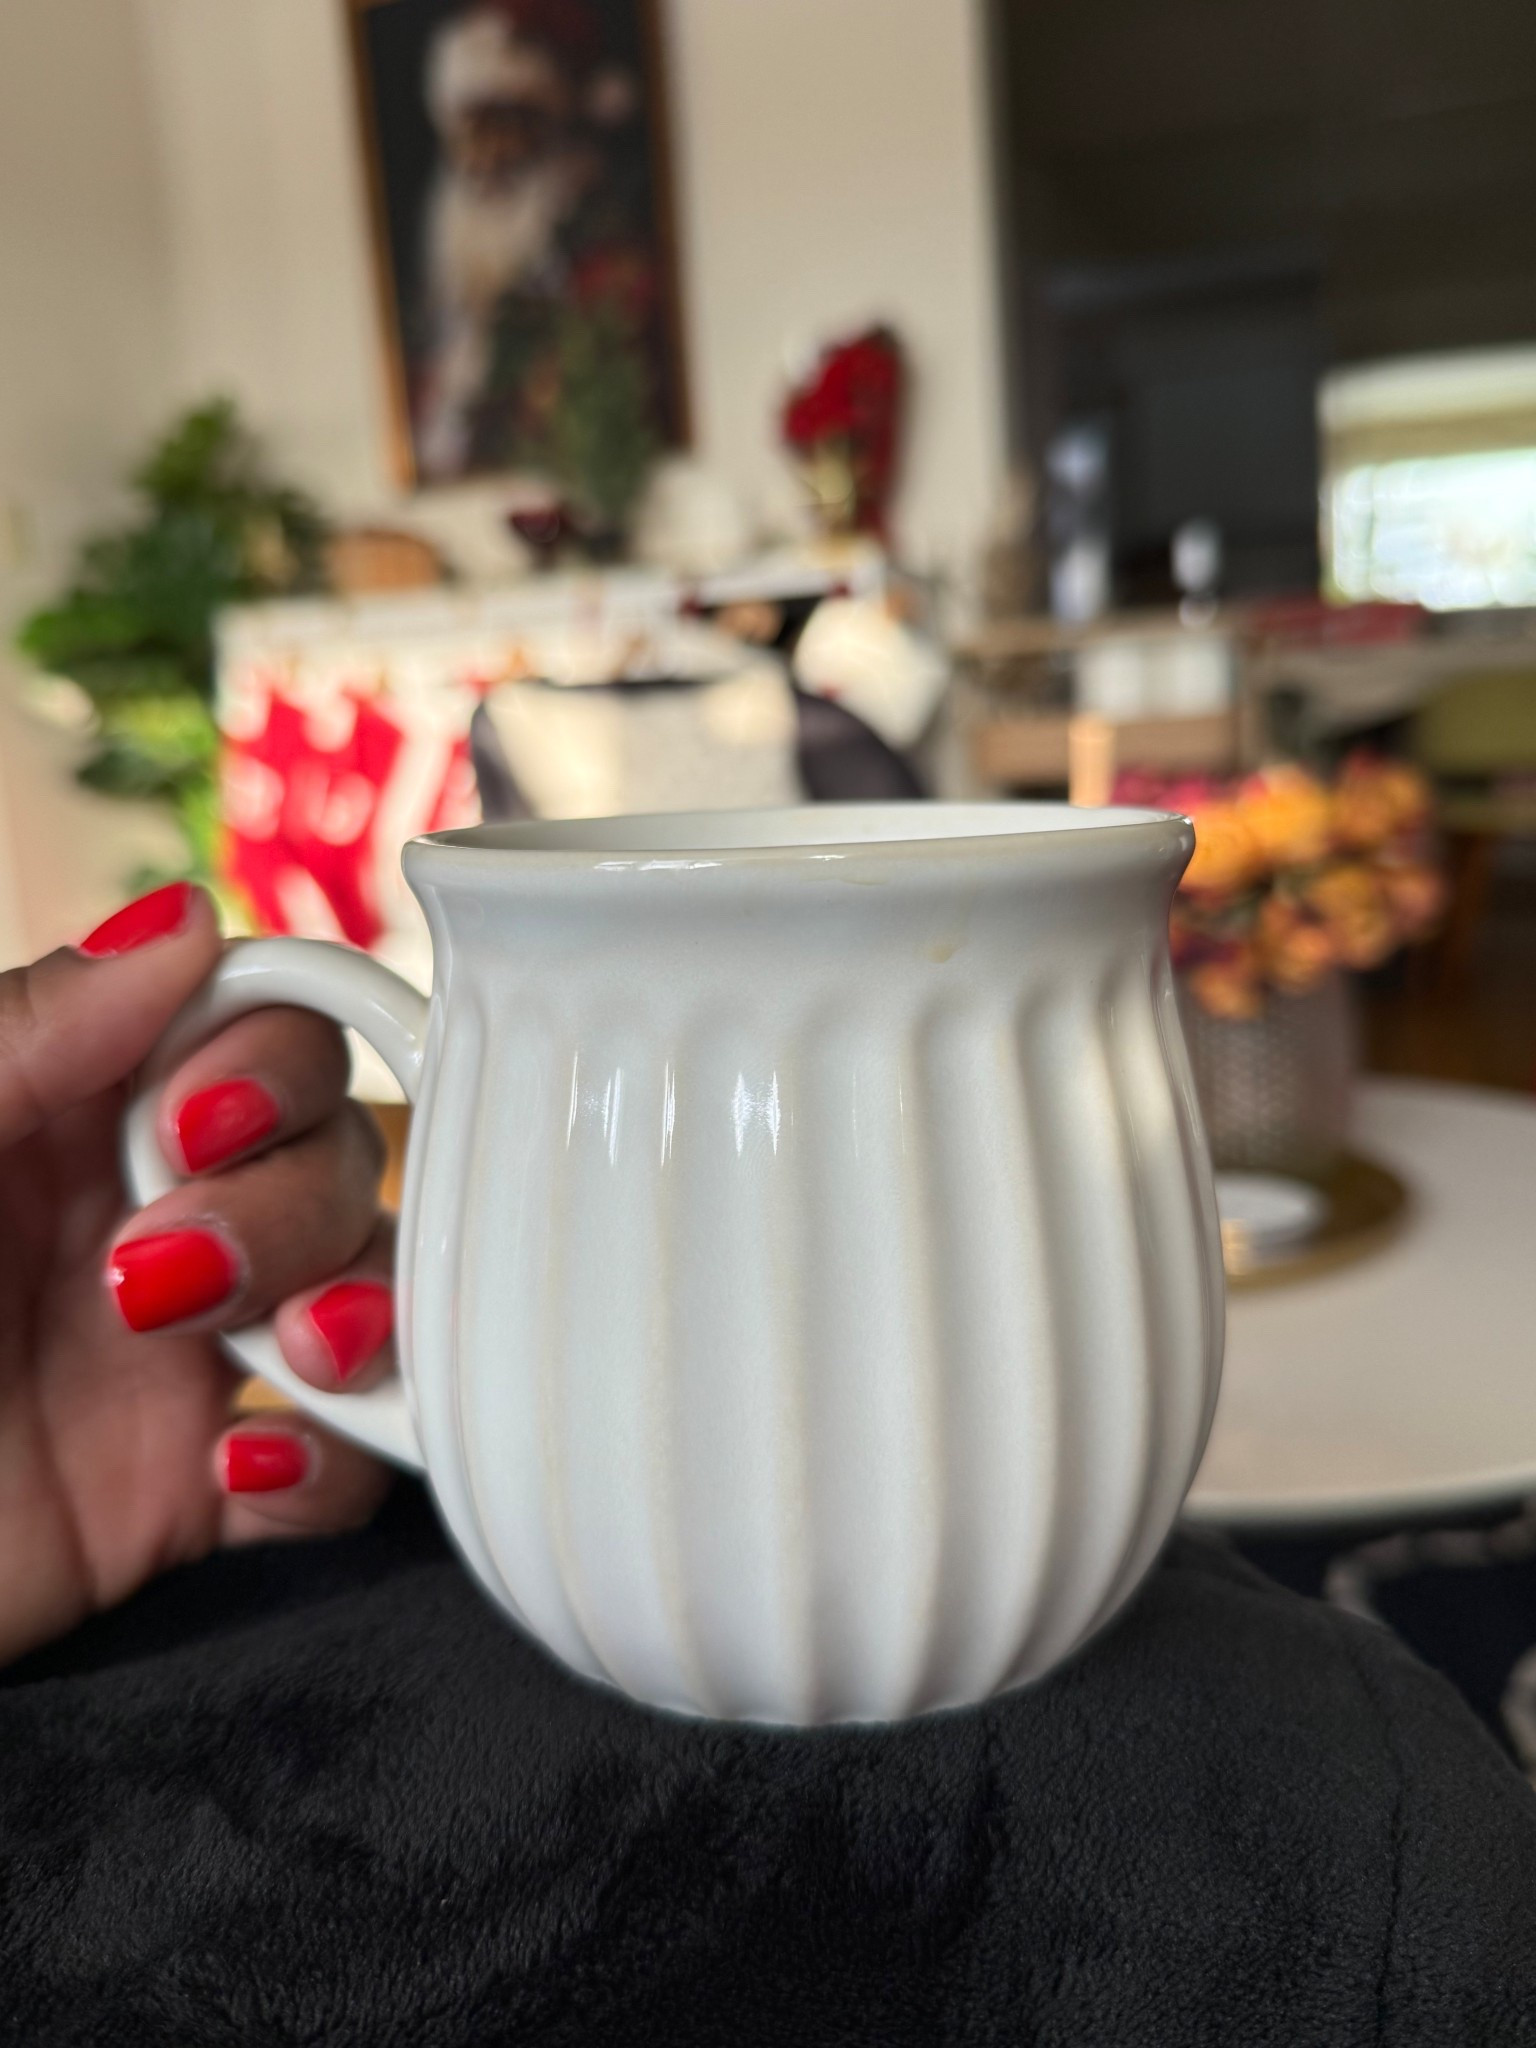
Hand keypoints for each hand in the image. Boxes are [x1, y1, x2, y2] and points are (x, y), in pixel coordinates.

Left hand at [0, 883, 395, 1664]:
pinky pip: (351, 1457)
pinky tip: (245, 1467)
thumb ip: (26, 1035)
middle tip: (160, 1276)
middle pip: (332, 1150)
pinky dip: (339, 1458)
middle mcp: (149, 1215)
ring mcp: (186, 1350)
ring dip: (358, 1311)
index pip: (250, 1028)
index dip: (268, 1060)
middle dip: (290, 1205)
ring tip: (287, 1359)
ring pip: (367, 1286)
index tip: (190, 1127)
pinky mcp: (201, 1485)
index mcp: (66, 1117)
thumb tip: (183, 922)